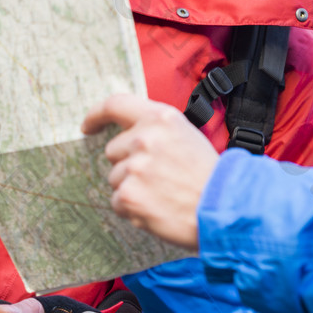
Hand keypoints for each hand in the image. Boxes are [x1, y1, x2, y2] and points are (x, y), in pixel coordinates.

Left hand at [82, 94, 217, 250]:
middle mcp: (144, 138)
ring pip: (115, 178)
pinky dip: (133, 208)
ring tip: (163, 193)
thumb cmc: (209, 174)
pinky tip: (158, 207)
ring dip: (132, 187)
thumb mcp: (187, 135)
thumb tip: (128, 133)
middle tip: (159, 175)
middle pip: (113, 150)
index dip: (96, 115)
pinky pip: (117, 201)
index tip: (87, 126)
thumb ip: (157, 130)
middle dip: (128, 163)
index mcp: (161, 118)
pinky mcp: (129, 195)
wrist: (226, 208)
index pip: (115, 104)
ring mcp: (135, 168)